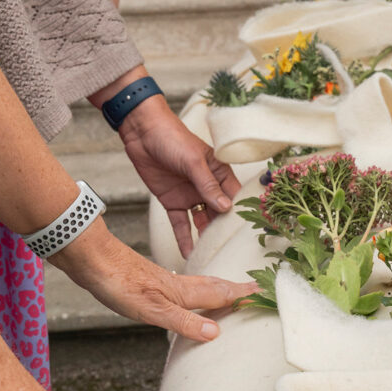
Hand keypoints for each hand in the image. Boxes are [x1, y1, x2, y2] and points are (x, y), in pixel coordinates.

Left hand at [48, 218, 255, 340]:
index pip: (221, 295)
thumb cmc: (117, 281)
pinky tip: (191, 293)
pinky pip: (187, 286)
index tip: (265, 295)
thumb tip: (215, 333)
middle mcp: (179, 284)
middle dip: (237, 290)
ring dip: (221, 288)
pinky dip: (200, 289)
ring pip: (202, 285)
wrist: (90, 257)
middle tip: (256, 290)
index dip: (243, 297)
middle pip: (216, 287)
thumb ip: (184, 321)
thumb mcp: (151, 309)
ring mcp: (166, 281)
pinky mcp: (152, 281)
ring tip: (233, 291)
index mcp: (183, 292)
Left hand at [120, 96, 240, 257]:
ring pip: (202, 222)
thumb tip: (225, 208)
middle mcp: (208, 188)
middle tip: (230, 251)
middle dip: (224, 232)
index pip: (235, 198)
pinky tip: (188, 254)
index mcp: (220, 174)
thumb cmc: (173, 138)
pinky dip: (184, 238)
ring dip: (205, 238)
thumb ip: (208, 185)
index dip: (242, 215)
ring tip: (210, 256)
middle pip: (220, 214)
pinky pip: (181, 224)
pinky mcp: (173, 202)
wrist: (141, 132)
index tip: (249, 233)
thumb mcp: (194, 161)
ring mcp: (191, 196)